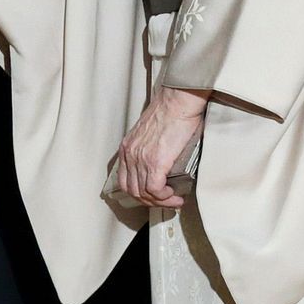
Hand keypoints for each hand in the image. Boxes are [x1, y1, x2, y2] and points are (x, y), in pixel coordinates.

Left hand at [116, 86, 207, 209]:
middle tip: (165, 201)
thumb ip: (151, 148)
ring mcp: (141, 159)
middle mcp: (131, 154)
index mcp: (128, 147)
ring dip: (160, 201)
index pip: (125, 180)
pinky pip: (155, 190)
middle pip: (132, 190)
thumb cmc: (172, 111)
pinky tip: (174, 195)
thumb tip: (163, 164)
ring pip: (143, 193)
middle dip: (150, 201)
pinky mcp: (155, 162)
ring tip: (173, 200)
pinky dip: (164, 197)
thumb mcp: (152, 133)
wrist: (178, 101)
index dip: (139, 193)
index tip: (153, 195)